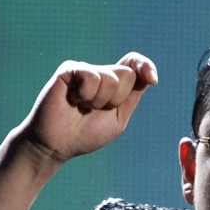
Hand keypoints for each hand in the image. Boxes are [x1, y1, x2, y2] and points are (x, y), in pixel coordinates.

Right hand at [16, 52, 157, 162]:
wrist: (57, 145)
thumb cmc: (86, 133)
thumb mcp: (118, 118)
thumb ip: (132, 96)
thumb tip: (150, 76)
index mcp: (115, 85)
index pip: (135, 64)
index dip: (146, 66)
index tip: (153, 79)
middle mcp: (101, 73)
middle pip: (127, 74)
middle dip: (117, 99)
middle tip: (96, 110)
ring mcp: (84, 70)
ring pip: (111, 77)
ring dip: (99, 100)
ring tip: (82, 107)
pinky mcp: (69, 70)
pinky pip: (91, 76)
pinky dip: (86, 94)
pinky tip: (73, 100)